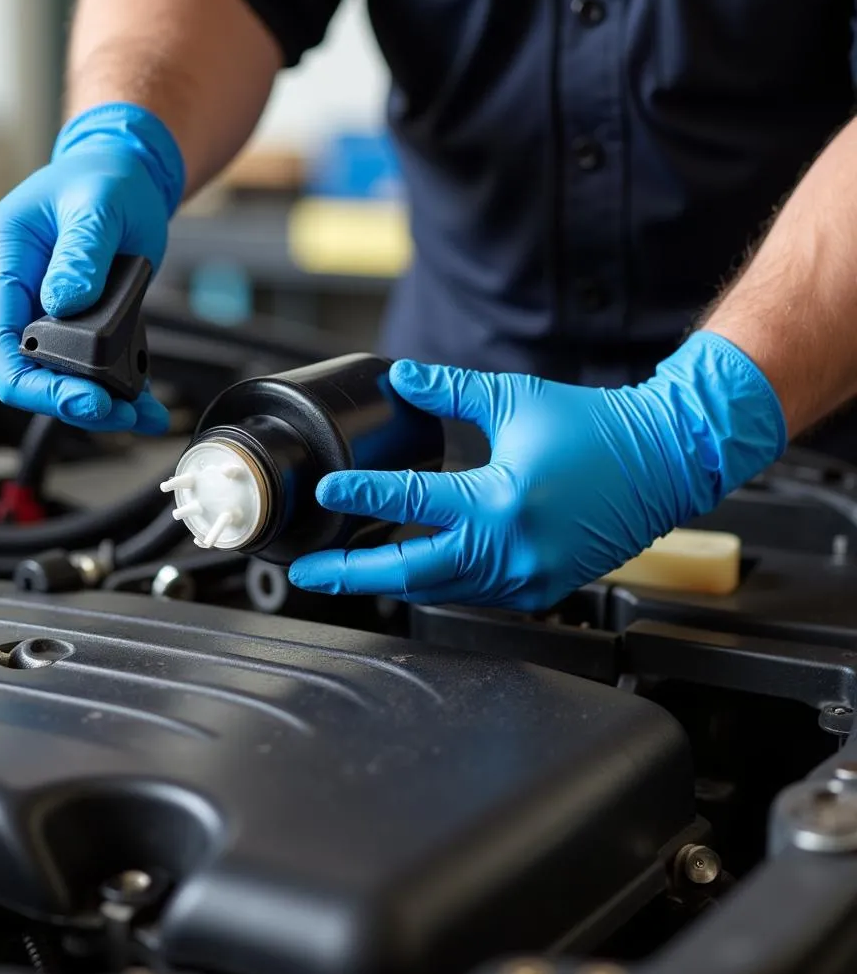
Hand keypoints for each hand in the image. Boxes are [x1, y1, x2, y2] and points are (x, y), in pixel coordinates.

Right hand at [0, 102, 183, 432]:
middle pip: (27, 367)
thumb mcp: (97, 205)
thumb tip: (64, 302)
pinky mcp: (79, 321)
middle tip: (118, 411)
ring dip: (99, 400)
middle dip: (70, 399)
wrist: (129, 173)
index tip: (82, 398)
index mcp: (4, 257)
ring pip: (59, 374)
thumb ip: (81, 253)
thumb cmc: (105, 177)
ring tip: (141, 412)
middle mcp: (19, 289)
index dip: (34, 380)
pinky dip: (120, 386)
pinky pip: (91, 365)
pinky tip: (147, 404)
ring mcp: (46, 309)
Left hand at [289, 332, 785, 609]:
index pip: (411, 502)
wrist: (665, 461)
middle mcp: (511, 548)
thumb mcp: (515, 399)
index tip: (328, 493)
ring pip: (442, 590)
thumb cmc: (598, 430)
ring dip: (393, 581)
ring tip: (349, 572)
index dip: (362, 497)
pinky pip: (475, 593)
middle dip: (352, 575)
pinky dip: (440, 582)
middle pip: (412, 573)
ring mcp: (528, 576)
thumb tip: (403, 379)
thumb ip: (449, 392)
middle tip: (310, 572)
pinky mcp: (542, 589)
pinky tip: (412, 571)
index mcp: (501, 499)